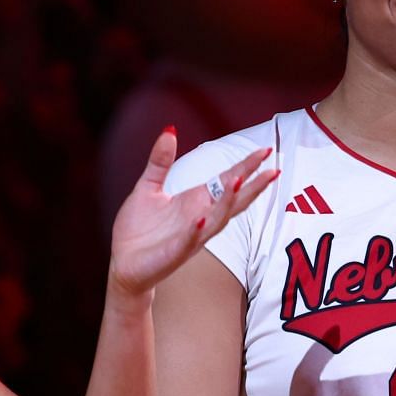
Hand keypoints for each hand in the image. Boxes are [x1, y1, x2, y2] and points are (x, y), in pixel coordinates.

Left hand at [108, 128, 277, 295]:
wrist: (123, 264)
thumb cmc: (138, 229)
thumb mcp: (148, 187)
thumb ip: (160, 162)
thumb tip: (169, 131)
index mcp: (196, 201)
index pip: (227, 181)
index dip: (246, 167)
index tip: (264, 150)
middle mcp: (200, 218)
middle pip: (233, 201)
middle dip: (252, 185)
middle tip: (272, 169)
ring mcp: (190, 237)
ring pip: (217, 220)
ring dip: (227, 203)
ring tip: (238, 182)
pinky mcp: (174, 252)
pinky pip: (189, 240)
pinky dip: (196, 230)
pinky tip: (201, 218)